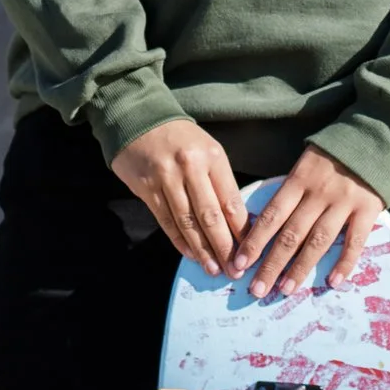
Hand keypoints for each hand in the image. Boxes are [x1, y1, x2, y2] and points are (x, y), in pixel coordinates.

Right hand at [111, 118, 248, 274]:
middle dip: (225, 247)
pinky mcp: (146, 188)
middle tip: (235, 270)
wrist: (138, 118)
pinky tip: (190, 254)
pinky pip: (166, 221)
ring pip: (187, 223)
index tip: (251, 251)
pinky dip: (179, 241)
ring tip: (214, 269)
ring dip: (202, 250)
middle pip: (210, 216)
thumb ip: (221, 183)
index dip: (242, 230)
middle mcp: (189, 167)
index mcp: (212, 157)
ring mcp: (166, 178)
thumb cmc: (181, 139)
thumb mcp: (208, 150)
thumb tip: (239, 222)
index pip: (230, 201)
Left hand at [228, 145, 384, 299]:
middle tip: (257, 289)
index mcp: (299, 180)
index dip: (254, 241)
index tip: (240, 263)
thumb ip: (290, 192)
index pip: (271, 215)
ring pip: (318, 241)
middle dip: (272, 264)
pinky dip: (344, 263)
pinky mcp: (368, 210)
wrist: (374, 137)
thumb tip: (264, 225)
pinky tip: (332, 281)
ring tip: (286, 289)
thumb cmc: (333, 155)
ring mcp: (344, 202)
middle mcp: (319, 193)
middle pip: (291, 234)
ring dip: (300, 268)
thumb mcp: (305, 164)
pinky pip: (355, 241)